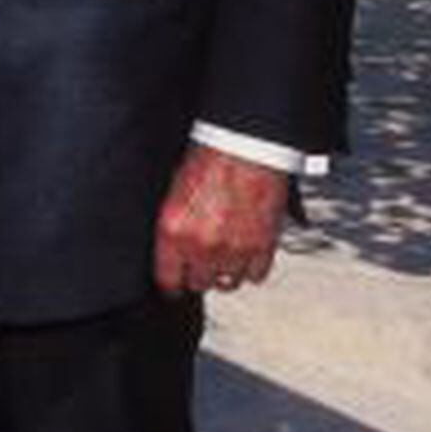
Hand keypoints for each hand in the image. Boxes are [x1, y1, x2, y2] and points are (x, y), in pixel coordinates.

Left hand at [152, 143, 287, 295]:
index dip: (171, 282)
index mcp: (174, 231)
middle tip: (201, 260)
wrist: (244, 148)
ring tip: (224, 254)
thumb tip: (173, 249)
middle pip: (199, 283)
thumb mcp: (173, 193)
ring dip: (225, 272)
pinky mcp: (262, 248)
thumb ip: (174, 228)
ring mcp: (234, 250)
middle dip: (198, 273)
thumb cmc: (208, 160)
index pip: (168, 279)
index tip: (174, 283)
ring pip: (227, 283)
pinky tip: (245, 251)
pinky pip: (255, 276)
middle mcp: (203, 246)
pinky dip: (250, 267)